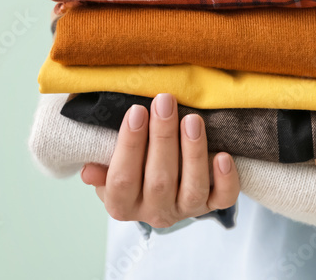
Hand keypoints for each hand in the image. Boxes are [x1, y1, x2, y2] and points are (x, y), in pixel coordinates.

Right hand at [79, 93, 239, 228]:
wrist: (162, 189)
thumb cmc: (134, 167)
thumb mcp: (109, 167)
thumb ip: (101, 166)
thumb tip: (89, 170)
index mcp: (122, 204)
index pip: (122, 180)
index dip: (129, 145)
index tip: (136, 110)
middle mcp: (154, 212)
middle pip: (159, 181)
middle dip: (162, 137)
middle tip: (164, 102)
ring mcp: (184, 210)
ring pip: (192, 188)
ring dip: (192, 152)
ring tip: (192, 119)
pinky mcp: (211, 206)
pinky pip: (222, 199)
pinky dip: (226, 180)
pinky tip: (223, 155)